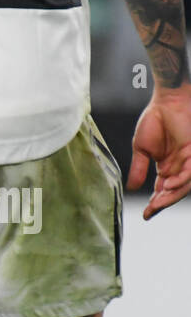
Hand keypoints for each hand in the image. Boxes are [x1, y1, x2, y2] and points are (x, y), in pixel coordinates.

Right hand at [129, 85, 190, 218]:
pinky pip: (190, 171)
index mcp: (166, 167)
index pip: (162, 190)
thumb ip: (138, 169)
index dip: (155, 203)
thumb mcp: (141, 149)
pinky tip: (167, 185)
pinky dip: (180, 180)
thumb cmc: (154, 120)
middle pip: (174, 191)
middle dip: (162, 203)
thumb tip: (131, 188)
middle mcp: (179, 166)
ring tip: (158, 202)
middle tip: (150, 212)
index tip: (146, 215)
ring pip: (184, 184)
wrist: (166, 101)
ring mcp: (187, 159)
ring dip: (172, 195)